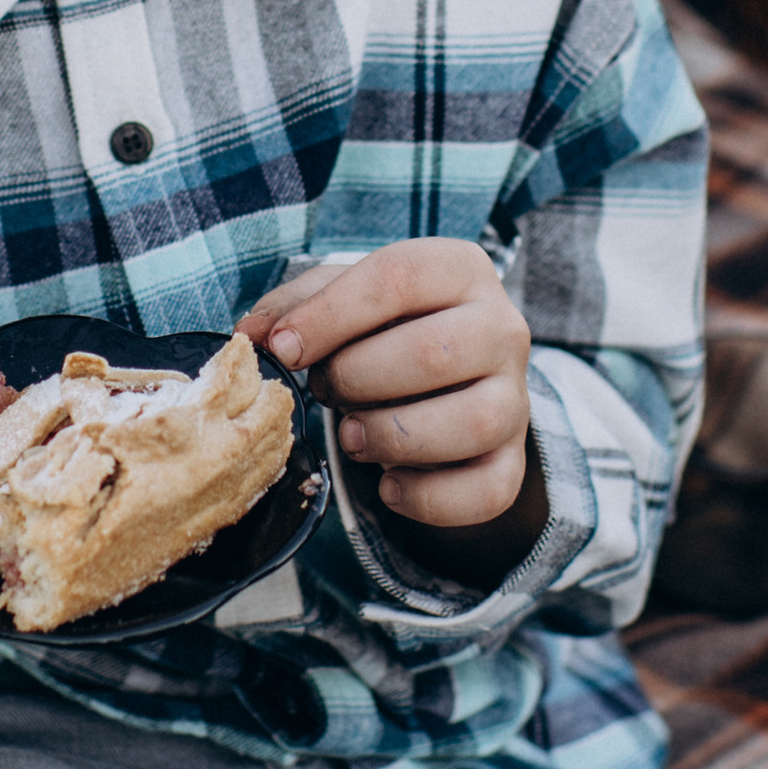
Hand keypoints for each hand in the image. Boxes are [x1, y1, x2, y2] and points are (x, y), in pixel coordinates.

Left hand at [239, 240, 537, 557]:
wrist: (449, 379)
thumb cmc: (385, 329)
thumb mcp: (341, 298)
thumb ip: (294, 307)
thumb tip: (252, 337)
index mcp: (458, 270)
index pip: (397, 280)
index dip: (329, 317)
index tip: (283, 348)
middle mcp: (502, 328)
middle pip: (431, 353)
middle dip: (356, 380)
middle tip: (327, 391)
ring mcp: (515, 398)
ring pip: (471, 422)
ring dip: (391, 438)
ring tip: (353, 437)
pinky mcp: (514, 460)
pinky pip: (486, 490)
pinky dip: (427, 499)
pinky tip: (389, 484)